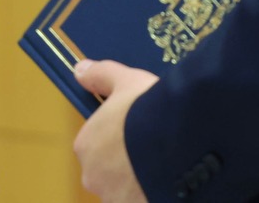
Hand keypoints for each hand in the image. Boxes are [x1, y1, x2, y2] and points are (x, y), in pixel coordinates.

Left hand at [73, 60, 158, 202]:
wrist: (178, 141)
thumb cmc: (147, 107)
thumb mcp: (127, 80)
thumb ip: (102, 75)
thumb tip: (80, 69)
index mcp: (86, 144)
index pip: (96, 143)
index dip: (118, 135)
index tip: (139, 128)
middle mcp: (93, 176)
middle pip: (109, 170)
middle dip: (127, 162)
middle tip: (154, 146)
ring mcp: (114, 198)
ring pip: (125, 189)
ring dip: (139, 180)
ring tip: (167, 164)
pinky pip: (141, 199)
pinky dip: (151, 192)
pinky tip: (171, 181)